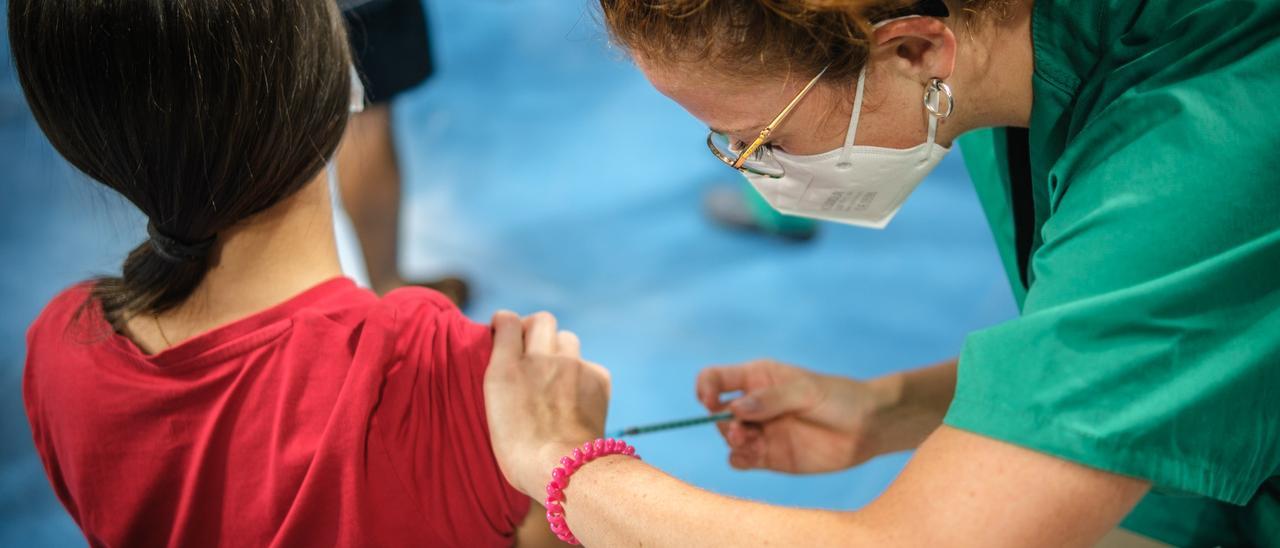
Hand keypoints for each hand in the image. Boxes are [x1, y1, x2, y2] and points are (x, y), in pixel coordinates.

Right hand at [484, 311, 610, 496]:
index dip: (506, 323)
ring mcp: (571, 365)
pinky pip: (589, 364)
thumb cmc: (520, 452)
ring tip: (557, 374)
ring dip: (560, 350)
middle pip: (542, 320)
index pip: (508, 321)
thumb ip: (503, 377)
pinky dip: (582, 375)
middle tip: (534, 348)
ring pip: (567, 338)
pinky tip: (577, 397)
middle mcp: (539, 359)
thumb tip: (509, 360)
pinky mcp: (597, 376)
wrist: (564, 468)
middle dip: (536, 329)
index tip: (505, 331)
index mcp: (506, 369)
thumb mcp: (494, 412)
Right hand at [697, 359, 910, 472]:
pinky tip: (752, 456)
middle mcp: (754, 404)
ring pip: (727, 437)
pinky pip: (740, 459)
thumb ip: (770, 399)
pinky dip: (738, 459)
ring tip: (750, 443)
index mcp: (758, 378)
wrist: (867, 427)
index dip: (705, 388)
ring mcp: (760, 431)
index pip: (716, 378)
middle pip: (717, 412)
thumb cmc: (839, 398)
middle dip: (721, 422)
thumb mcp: (805, 391)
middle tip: (741, 431)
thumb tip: (734, 409)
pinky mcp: (769, 456)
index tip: (708, 401)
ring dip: (730, 441)